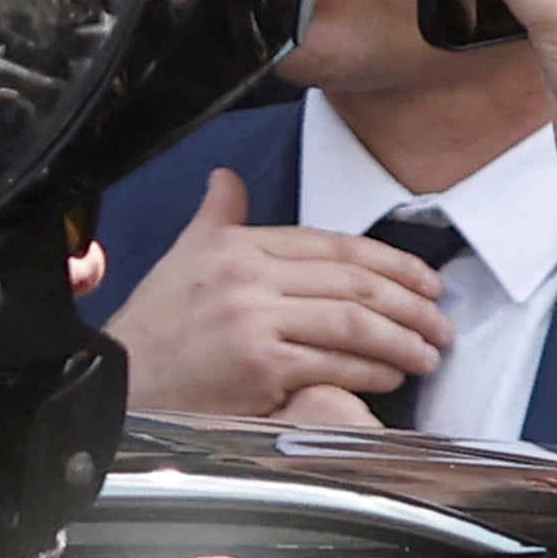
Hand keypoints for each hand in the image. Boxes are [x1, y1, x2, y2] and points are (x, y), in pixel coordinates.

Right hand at [104, 169, 450, 417]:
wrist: (115, 378)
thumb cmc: (155, 326)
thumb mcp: (182, 257)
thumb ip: (216, 217)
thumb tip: (226, 179)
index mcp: (236, 245)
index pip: (335, 244)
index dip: (393, 263)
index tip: (427, 283)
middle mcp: (247, 276)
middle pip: (354, 283)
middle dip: (411, 306)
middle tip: (440, 324)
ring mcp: (254, 321)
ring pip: (354, 324)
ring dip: (403, 341)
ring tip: (427, 354)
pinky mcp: (259, 366)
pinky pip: (334, 365)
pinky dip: (372, 372)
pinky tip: (389, 377)